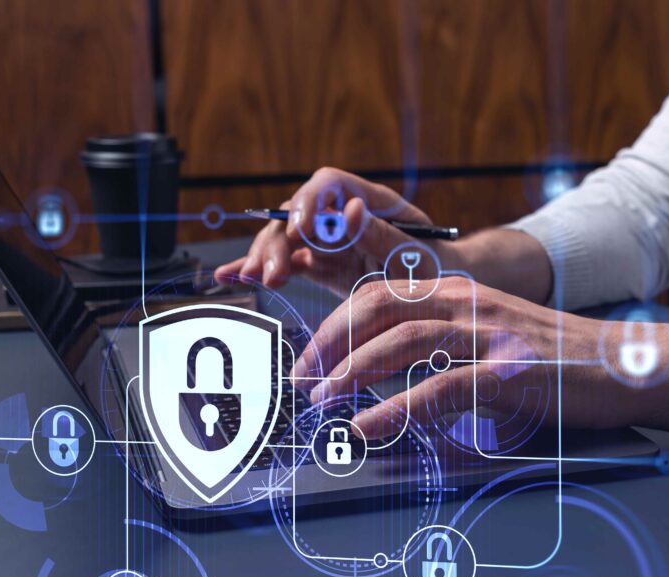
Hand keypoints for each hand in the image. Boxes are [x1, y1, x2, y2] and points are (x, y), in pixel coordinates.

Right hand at [214, 167, 461, 294]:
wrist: (440, 300)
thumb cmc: (437, 272)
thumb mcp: (417, 257)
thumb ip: (382, 236)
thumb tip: (348, 209)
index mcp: (371, 201)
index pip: (329, 183)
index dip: (309, 202)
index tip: (299, 231)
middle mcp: (344, 215)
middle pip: (298, 211)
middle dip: (279, 239)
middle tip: (273, 273)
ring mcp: (329, 241)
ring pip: (284, 238)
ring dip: (264, 256)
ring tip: (253, 279)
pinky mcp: (320, 266)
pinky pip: (285, 263)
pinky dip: (257, 268)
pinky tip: (228, 275)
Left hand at [290, 275, 638, 438]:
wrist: (625, 364)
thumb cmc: (553, 358)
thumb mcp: (488, 335)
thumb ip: (439, 345)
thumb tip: (382, 377)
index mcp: (456, 292)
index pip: (376, 296)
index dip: (333, 326)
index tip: (309, 360)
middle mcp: (466, 303)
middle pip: (376, 310)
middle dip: (328, 346)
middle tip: (303, 382)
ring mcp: (488, 334)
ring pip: (400, 342)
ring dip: (350, 374)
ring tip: (323, 404)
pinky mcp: (509, 373)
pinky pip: (438, 388)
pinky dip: (395, 409)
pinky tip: (368, 427)